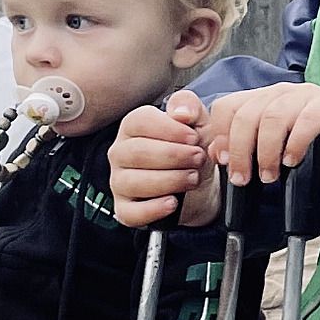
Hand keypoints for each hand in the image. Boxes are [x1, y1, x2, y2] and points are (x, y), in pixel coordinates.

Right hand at [109, 95, 219, 227]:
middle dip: (174, 156)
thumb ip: (190, 107)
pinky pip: (131, 212)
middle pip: (138, 152)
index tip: (194, 137)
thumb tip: (181, 112)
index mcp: (133, 127)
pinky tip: (173, 202)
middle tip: (198, 158)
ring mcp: (119, 181)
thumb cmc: (192, 151)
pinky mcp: (124, 208)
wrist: (200, 184)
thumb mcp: (198, 123)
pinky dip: (154, 209)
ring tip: (192, 178)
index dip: (170, 130)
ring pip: (134, 181)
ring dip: (170, 180)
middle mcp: (121, 152)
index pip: (140, 122)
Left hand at [203, 83, 319, 185]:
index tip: (223, 161)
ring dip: (266, 151)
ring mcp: (308, 94)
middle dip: (240, 150)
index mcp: (263, 99)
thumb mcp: (271, 153)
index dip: (221, 134)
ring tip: (269, 175)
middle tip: (243, 179)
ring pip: (274, 117)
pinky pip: (307, 119)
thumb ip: (243, 150)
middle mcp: (282, 92)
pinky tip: (293, 161)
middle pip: (248, 113)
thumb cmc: (312, 152)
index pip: (228, 105)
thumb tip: (215, 153)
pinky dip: (295, 143)